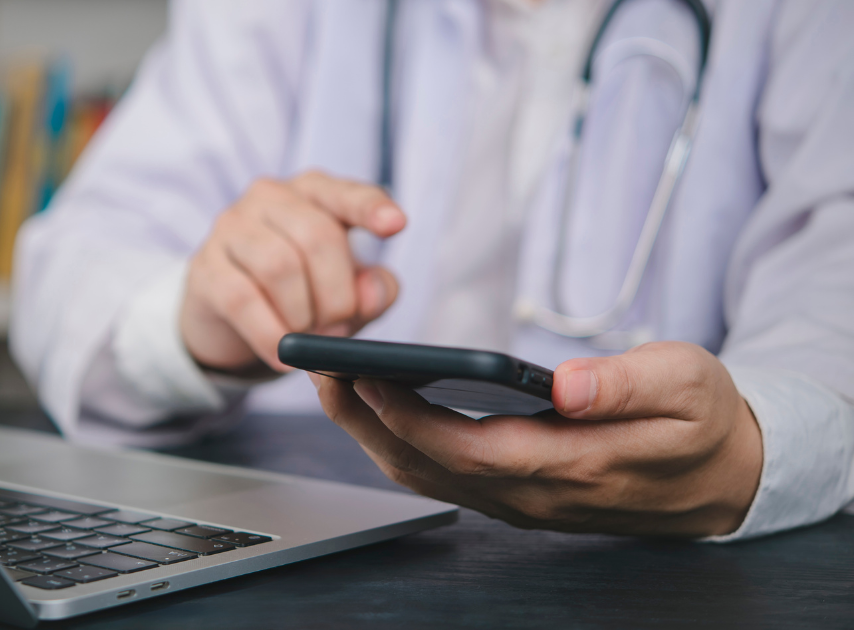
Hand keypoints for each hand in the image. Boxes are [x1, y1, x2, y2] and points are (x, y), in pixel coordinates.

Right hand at [181, 171, 405, 373]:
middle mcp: (269, 197)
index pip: (345, 193)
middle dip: (337, 295)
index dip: (370, 208)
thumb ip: (372, 291)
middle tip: (339, 330)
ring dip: (302, 316)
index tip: (396, 225)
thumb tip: (371, 294)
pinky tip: (282, 356)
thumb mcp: (346, 292)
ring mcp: (231, 228)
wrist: (228, 318)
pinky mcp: (205, 267)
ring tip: (307, 341)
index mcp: (313, 192)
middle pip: (316, 236)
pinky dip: (270, 334)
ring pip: (279, 265)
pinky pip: (242, 299)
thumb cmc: (299, 294)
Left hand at [313, 341, 763, 536]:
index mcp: (571, 467)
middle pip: (429, 465)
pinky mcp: (512, 489)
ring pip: (425, 472)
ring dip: (372, 431)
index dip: (411, 416)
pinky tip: (375, 402)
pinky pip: (439, 471)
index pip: (471, 449)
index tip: (365, 377)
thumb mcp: (689, 388)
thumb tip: (566, 382)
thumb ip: (629, 384)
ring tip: (332, 377)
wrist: (720, 478)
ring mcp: (518, 499)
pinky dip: (397, 438)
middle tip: (318, 367)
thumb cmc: (702, 425)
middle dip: (366, 420)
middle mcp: (532, 493)